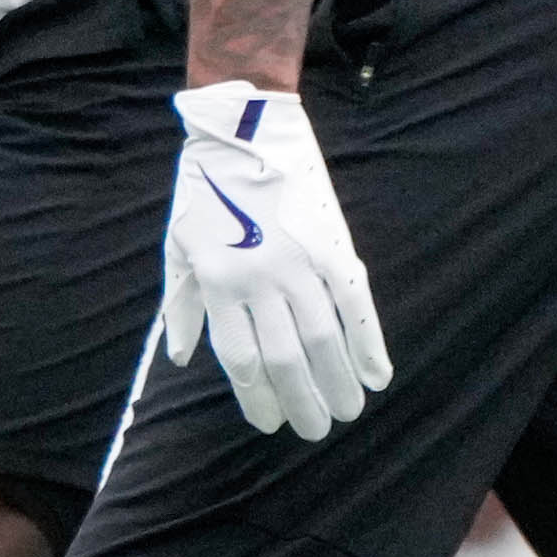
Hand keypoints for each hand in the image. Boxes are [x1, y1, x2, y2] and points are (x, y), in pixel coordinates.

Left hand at [162, 83, 390, 440]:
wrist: (243, 127)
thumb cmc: (204, 188)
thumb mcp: (179, 245)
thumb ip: (183, 304)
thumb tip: (181, 356)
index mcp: (218, 283)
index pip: (241, 359)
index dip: (258, 398)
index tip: (272, 423)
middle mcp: (258, 280)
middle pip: (284, 358)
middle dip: (303, 401)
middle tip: (317, 430)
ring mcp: (297, 262)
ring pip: (322, 338)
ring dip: (339, 381)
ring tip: (349, 410)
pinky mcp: (332, 244)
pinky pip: (354, 303)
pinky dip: (368, 341)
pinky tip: (377, 373)